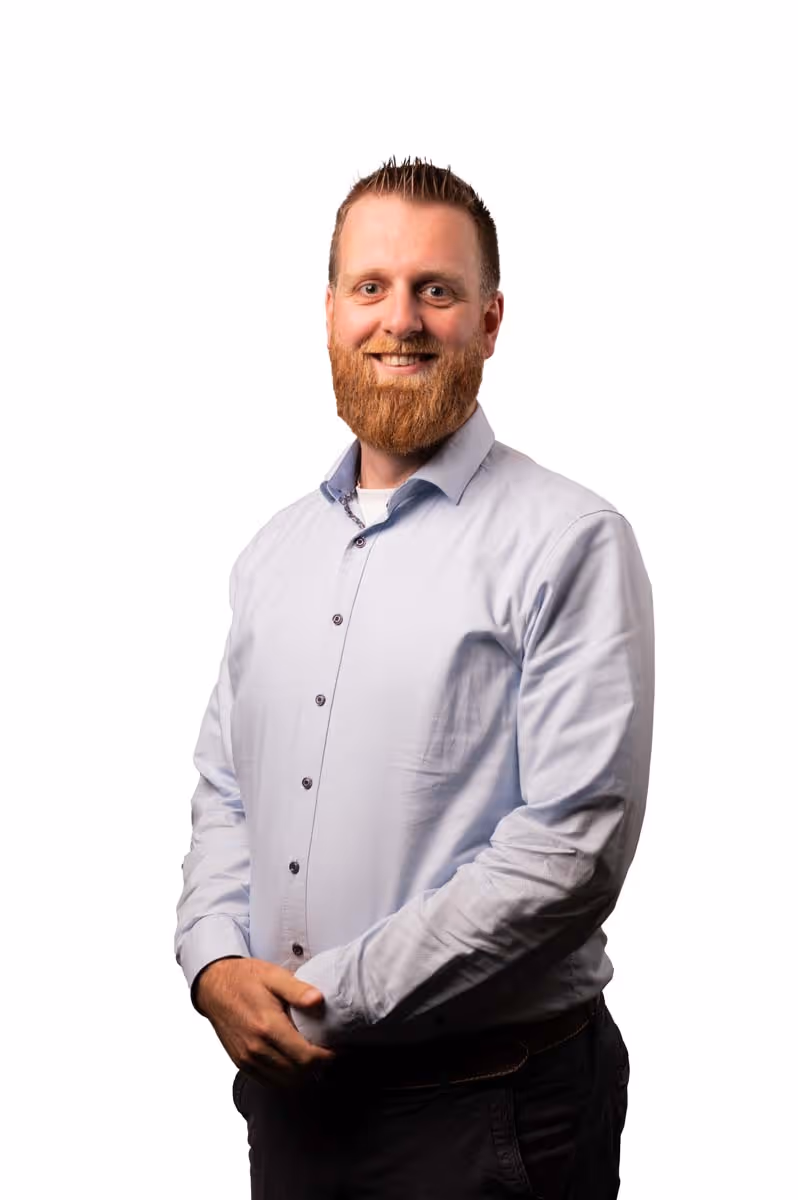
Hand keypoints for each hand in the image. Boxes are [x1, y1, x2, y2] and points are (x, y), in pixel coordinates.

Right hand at [195, 957, 335, 1087]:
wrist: (213, 987)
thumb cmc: (245, 978)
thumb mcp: (274, 975)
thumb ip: (297, 989)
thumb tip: (318, 1000)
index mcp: (267, 1026)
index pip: (305, 1057)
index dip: (327, 1057)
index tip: (339, 1049)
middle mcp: (256, 1048)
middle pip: (298, 1074)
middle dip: (319, 1066)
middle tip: (331, 1052)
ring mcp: (247, 1059)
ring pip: (285, 1082)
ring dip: (305, 1075)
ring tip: (317, 1058)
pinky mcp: (242, 1063)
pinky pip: (269, 1081)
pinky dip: (287, 1078)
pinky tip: (295, 1063)